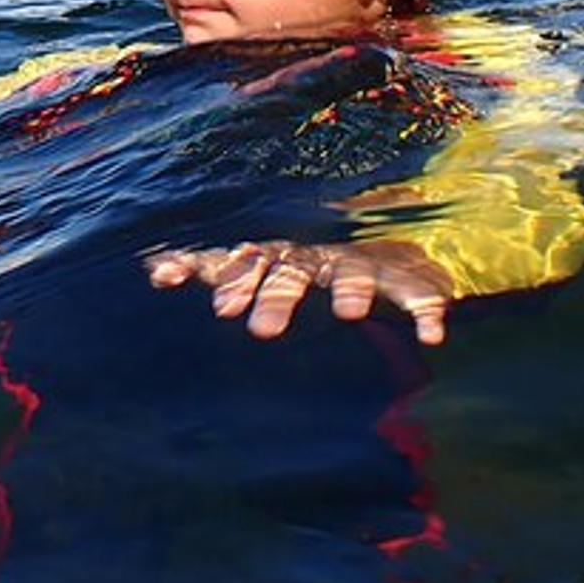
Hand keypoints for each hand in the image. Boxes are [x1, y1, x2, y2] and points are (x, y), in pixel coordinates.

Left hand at [146, 239, 453, 344]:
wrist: (385, 244)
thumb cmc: (304, 265)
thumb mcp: (257, 266)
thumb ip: (210, 269)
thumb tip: (152, 268)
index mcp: (279, 256)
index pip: (245, 261)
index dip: (227, 280)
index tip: (209, 304)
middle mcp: (318, 256)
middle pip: (293, 269)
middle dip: (277, 295)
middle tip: (262, 332)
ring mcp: (364, 264)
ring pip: (356, 272)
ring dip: (353, 289)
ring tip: (348, 314)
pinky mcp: (411, 280)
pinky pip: (422, 294)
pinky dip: (428, 311)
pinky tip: (431, 337)